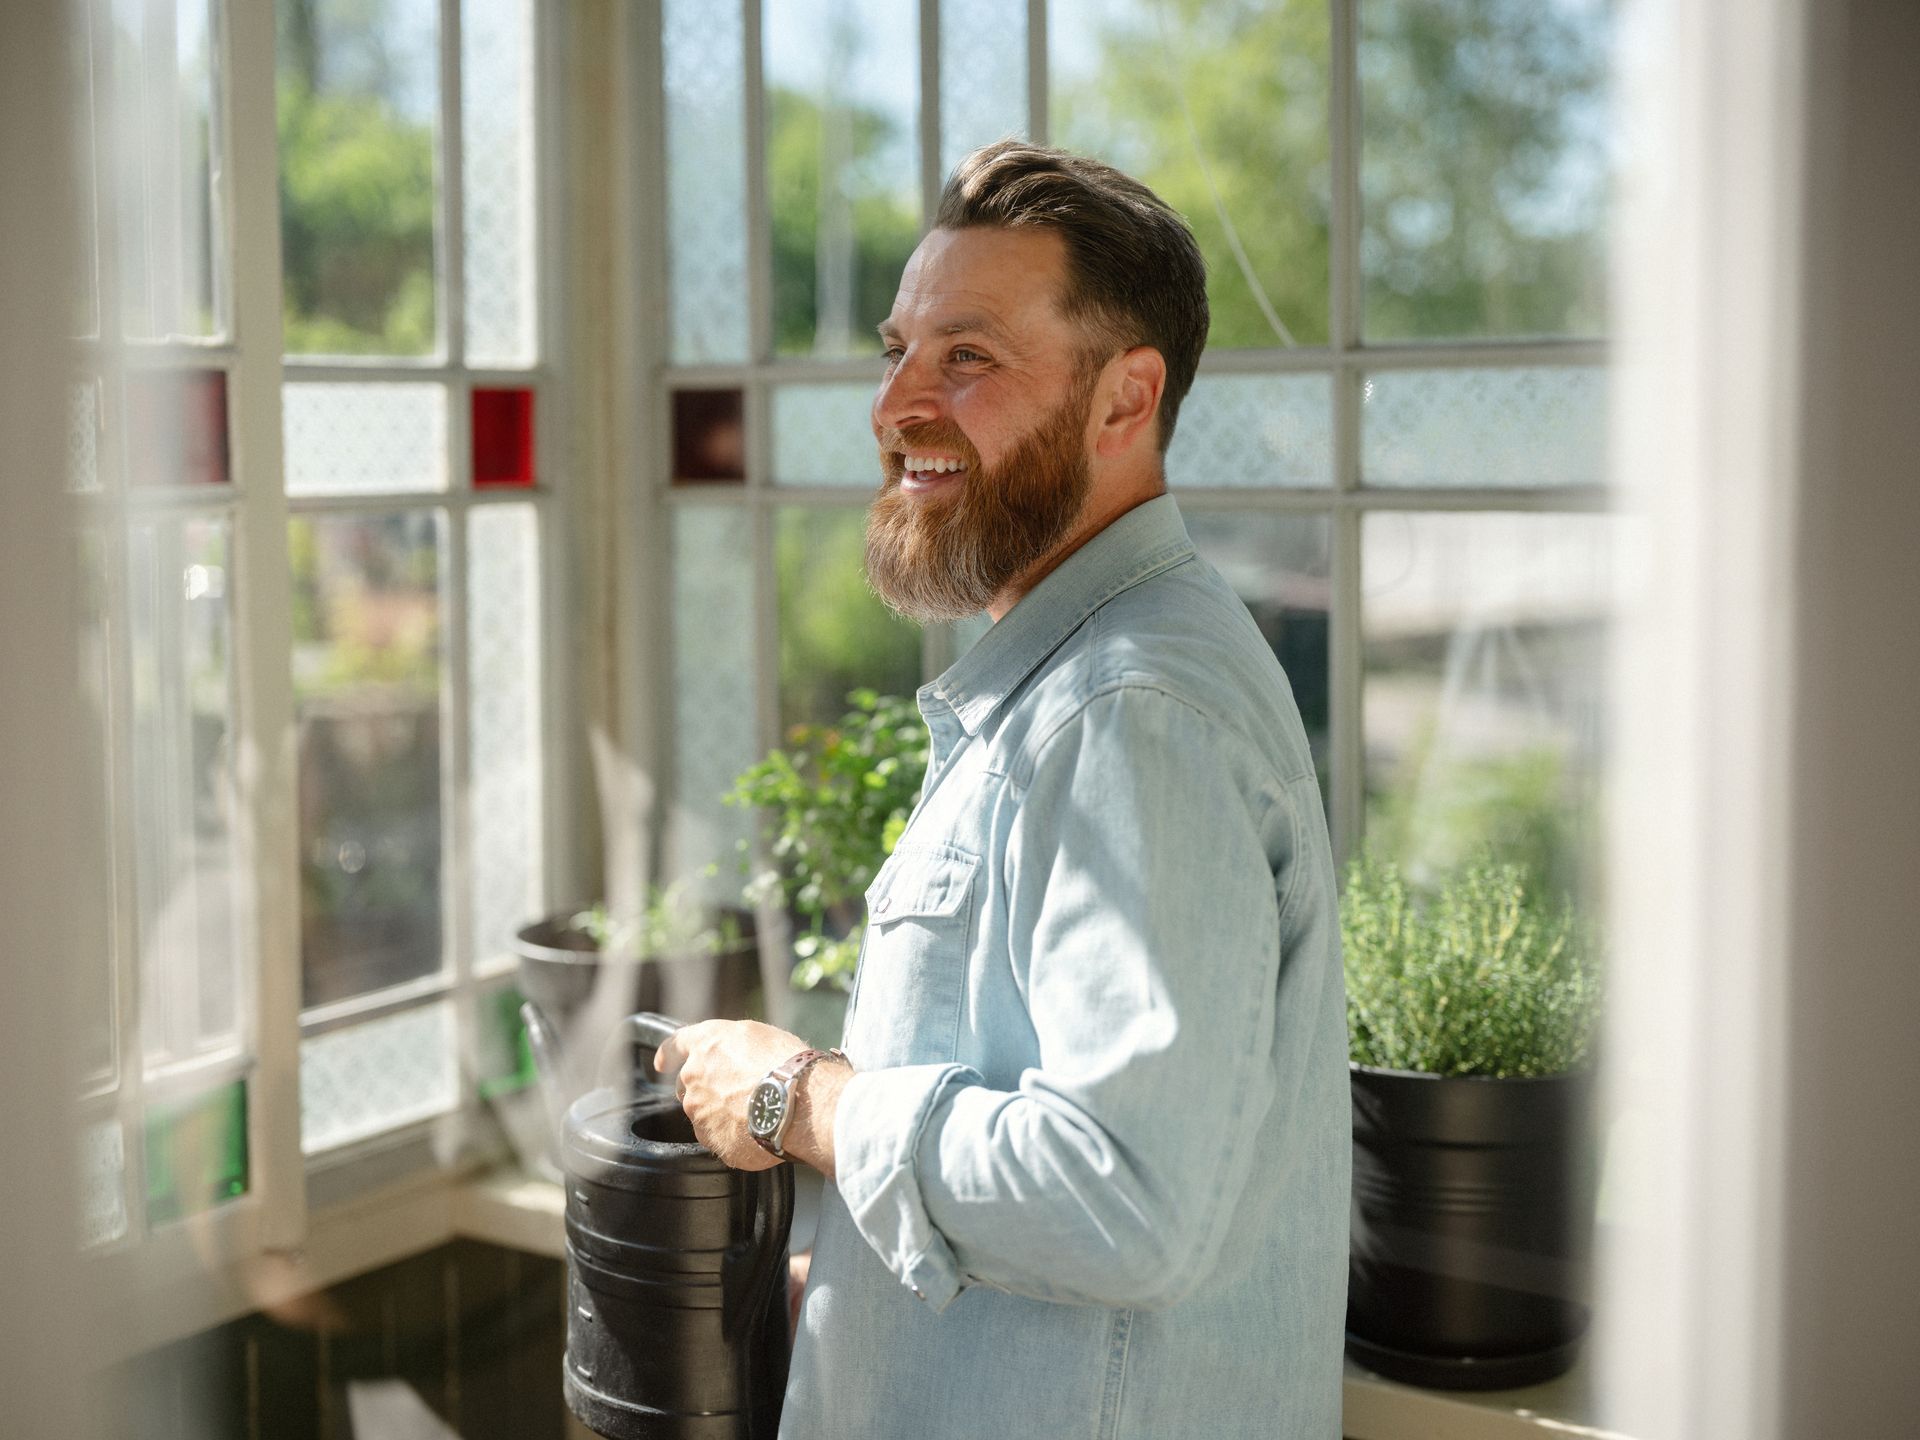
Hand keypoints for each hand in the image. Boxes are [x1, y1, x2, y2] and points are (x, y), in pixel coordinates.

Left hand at [653, 1019, 847, 1174]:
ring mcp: (699, 1112)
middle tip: (737, 1093)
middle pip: (689, 1085)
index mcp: (705, 1046)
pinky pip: (719, 1139)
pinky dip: (733, 1136)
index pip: (675, 1045)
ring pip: (704, 1114)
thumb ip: (731, 1044)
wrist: (796, 1103)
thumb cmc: (785, 1065)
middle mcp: (694, 1077)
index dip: (669, 1053)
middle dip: (705, 1089)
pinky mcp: (712, 1140)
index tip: (663, 1062)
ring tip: (757, 1113)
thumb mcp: (759, 1035)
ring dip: (722, 1114)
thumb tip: (731, 1055)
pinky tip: (757, 1130)